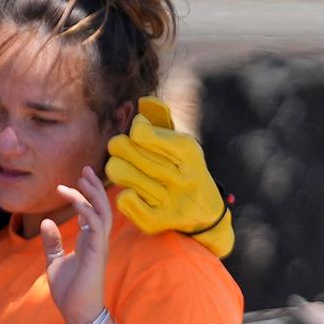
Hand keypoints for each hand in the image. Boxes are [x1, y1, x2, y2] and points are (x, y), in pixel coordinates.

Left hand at [42, 167, 111, 323]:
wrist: (76, 312)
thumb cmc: (70, 291)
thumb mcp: (55, 261)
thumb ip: (52, 242)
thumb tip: (47, 222)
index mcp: (89, 242)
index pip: (92, 212)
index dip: (86, 195)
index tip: (76, 180)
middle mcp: (97, 241)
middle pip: (101, 207)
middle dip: (94, 188)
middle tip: (84, 170)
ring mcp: (99, 246)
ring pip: (102, 212)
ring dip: (93, 194)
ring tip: (82, 178)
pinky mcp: (97, 252)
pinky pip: (96, 225)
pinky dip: (87, 210)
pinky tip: (76, 200)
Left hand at [106, 96, 232, 258]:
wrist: (205, 215)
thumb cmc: (186, 170)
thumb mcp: (181, 144)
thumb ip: (162, 120)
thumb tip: (144, 102)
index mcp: (188, 151)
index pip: (140, 132)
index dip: (135, 130)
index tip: (140, 136)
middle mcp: (180, 176)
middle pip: (123, 149)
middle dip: (120, 147)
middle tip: (125, 152)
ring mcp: (168, 200)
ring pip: (119, 172)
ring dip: (118, 169)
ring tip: (126, 169)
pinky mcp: (156, 222)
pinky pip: (124, 201)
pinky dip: (123, 195)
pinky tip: (132, 192)